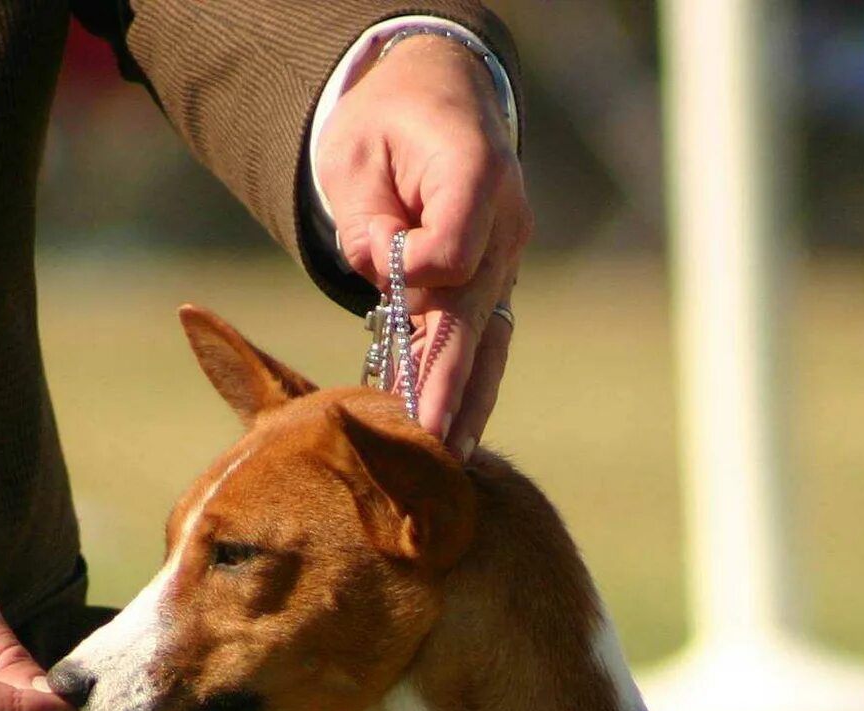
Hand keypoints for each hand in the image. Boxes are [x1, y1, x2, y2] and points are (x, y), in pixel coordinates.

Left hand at [313, 31, 531, 456]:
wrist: (439, 99)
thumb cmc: (388, 121)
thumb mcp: (357, 151)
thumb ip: (366, 217)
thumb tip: (381, 273)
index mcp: (477, 172)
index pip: (450, 249)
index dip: (411, 266)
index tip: (380, 260)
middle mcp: (505, 225)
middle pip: (472, 313)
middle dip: (448, 381)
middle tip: (431, 440)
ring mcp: (505, 261)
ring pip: (488, 341)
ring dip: (465, 400)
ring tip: (449, 459)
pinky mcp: (494, 285)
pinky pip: (483, 344)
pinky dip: (467, 390)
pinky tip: (456, 440)